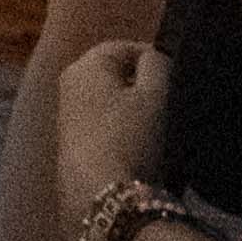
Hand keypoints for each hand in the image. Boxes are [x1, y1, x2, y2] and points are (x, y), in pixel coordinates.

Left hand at [49, 40, 168, 218]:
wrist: (100, 193)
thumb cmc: (131, 136)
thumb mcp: (156, 93)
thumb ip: (157, 63)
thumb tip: (151, 56)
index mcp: (84, 65)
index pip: (124, 47)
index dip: (154, 56)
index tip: (177, 74)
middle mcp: (68, 83)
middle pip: (113, 72)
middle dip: (141, 81)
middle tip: (170, 98)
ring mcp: (65, 114)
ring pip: (108, 97)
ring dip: (132, 105)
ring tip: (159, 121)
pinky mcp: (69, 141)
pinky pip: (102, 120)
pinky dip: (120, 124)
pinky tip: (139, 141)